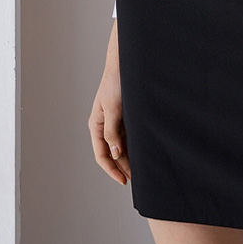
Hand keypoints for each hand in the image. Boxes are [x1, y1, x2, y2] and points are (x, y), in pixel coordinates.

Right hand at [89, 21, 130, 189]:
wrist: (127, 62)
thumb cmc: (117, 82)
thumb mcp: (114, 108)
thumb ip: (113, 132)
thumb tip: (116, 154)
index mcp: (96, 125)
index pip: (102, 155)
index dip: (113, 170)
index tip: (125, 181)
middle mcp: (104, 126)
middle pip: (113, 154)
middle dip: (124, 168)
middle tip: (139, 181)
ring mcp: (115, 122)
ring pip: (122, 147)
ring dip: (131, 159)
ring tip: (144, 171)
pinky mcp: (126, 117)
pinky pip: (130, 137)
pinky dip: (136, 147)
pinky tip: (146, 154)